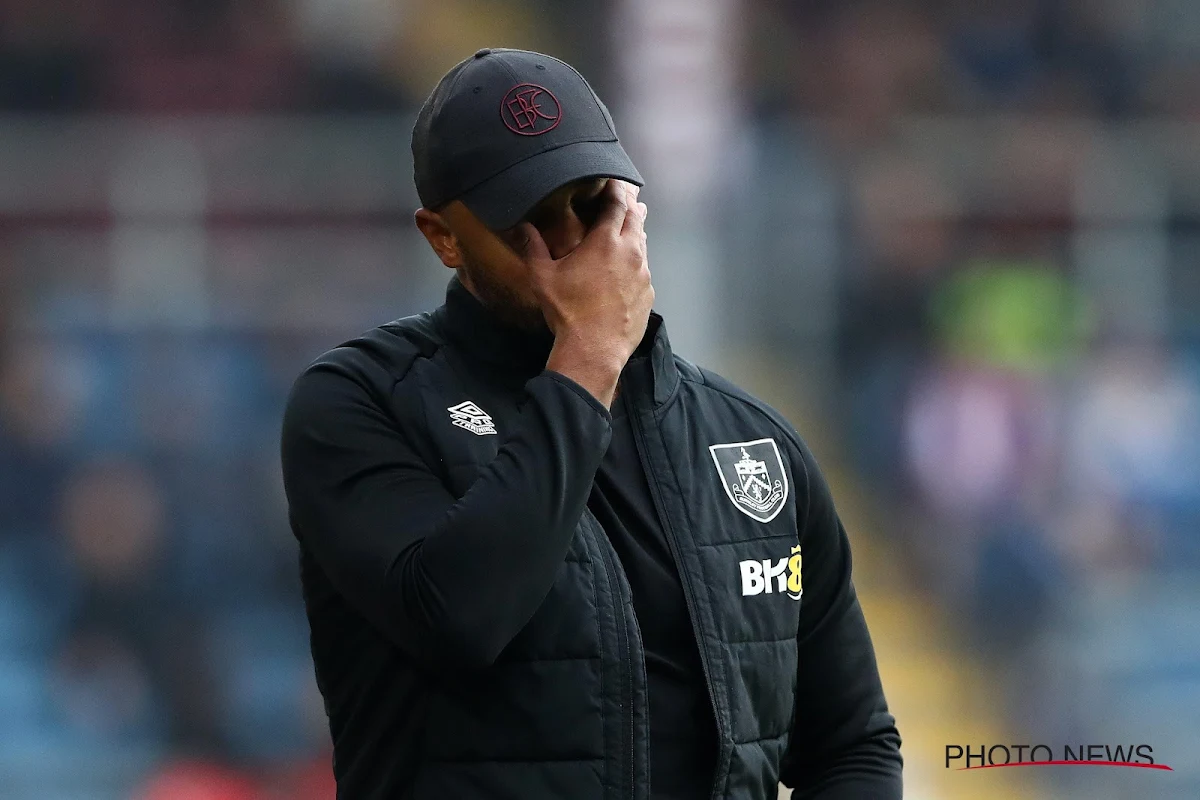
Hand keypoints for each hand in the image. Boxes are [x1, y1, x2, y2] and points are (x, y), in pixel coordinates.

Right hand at [515, 180, 652, 406]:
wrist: (595, 349)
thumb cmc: (568, 310)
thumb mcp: (542, 277)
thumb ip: (533, 247)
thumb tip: (522, 226)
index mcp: (606, 241)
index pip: (616, 204)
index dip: (615, 189)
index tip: (613, 182)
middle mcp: (631, 252)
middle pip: (636, 218)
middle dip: (630, 205)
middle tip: (625, 197)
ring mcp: (643, 274)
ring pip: (642, 244)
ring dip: (635, 232)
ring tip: (629, 225)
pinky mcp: (648, 293)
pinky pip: (643, 270)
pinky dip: (636, 261)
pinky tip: (627, 267)